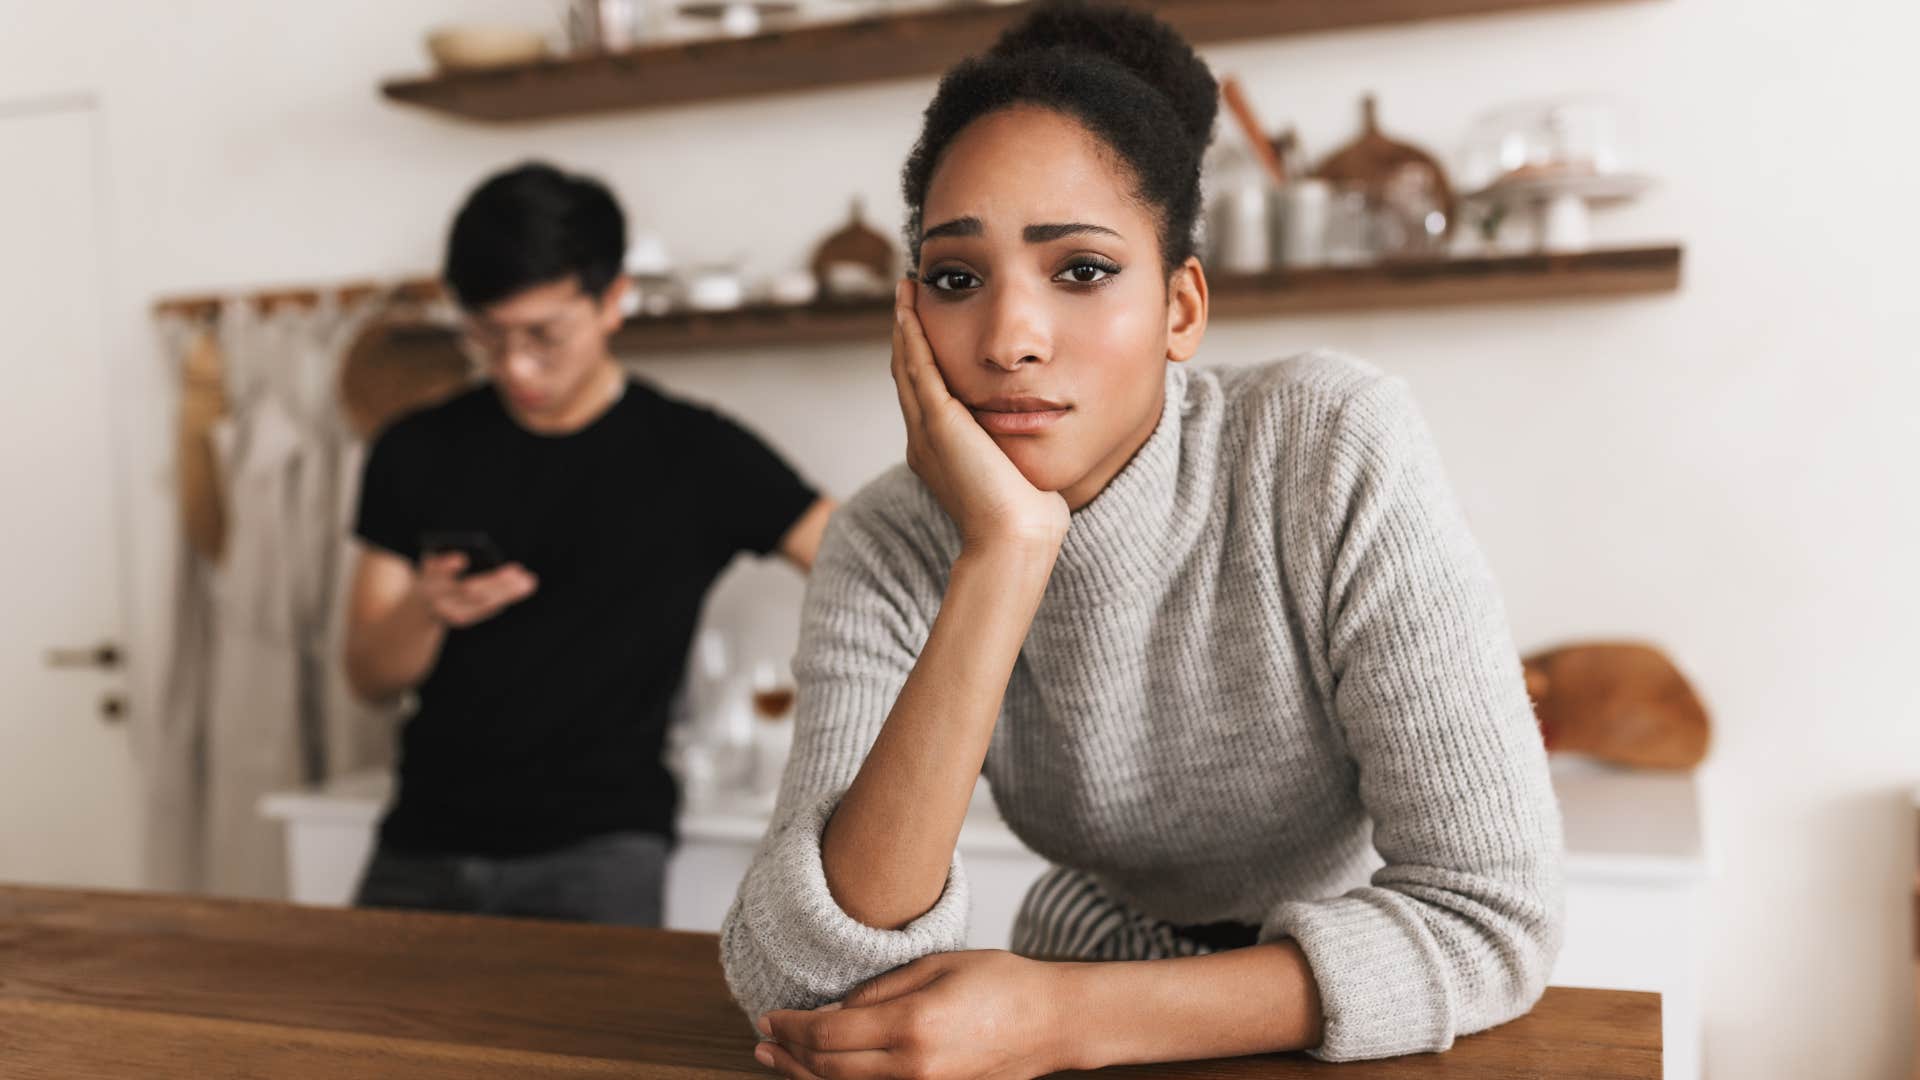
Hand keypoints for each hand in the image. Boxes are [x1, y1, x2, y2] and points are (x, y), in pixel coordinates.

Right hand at [412, 552, 537, 627]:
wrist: (415, 612)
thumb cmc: (429, 576)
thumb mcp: (431, 564)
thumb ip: (444, 560)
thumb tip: (469, 556)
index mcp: (424, 584)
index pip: (434, 575)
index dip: (447, 568)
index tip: (462, 558)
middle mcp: (437, 601)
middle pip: (467, 590)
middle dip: (494, 581)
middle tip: (517, 570)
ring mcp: (449, 612)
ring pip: (482, 603)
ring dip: (508, 592)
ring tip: (529, 580)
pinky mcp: (461, 618)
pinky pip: (486, 608)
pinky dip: (506, 597)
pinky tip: (523, 586)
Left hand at [757, 951, 1071, 1079]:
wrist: (1051, 1023)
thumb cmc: (1001, 984)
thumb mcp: (934, 965)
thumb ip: (879, 989)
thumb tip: (835, 1008)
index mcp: (911, 1026)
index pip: (828, 1033)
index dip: (791, 1026)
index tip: (770, 1015)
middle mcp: (913, 1069)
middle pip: (828, 1069)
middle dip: (788, 1054)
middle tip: (763, 1039)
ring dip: (805, 1076)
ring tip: (777, 1060)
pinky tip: (822, 1075)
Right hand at [892, 281, 1068, 553]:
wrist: (1015, 538)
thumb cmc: (1027, 516)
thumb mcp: (1017, 473)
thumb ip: (1014, 450)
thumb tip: (1039, 434)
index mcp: (939, 453)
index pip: (925, 394)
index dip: (923, 357)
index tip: (928, 325)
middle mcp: (923, 440)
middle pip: (907, 375)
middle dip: (907, 334)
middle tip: (908, 295)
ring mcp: (926, 431)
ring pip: (906, 366)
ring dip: (905, 326)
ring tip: (907, 291)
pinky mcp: (937, 423)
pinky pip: (917, 367)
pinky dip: (912, 335)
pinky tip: (911, 308)